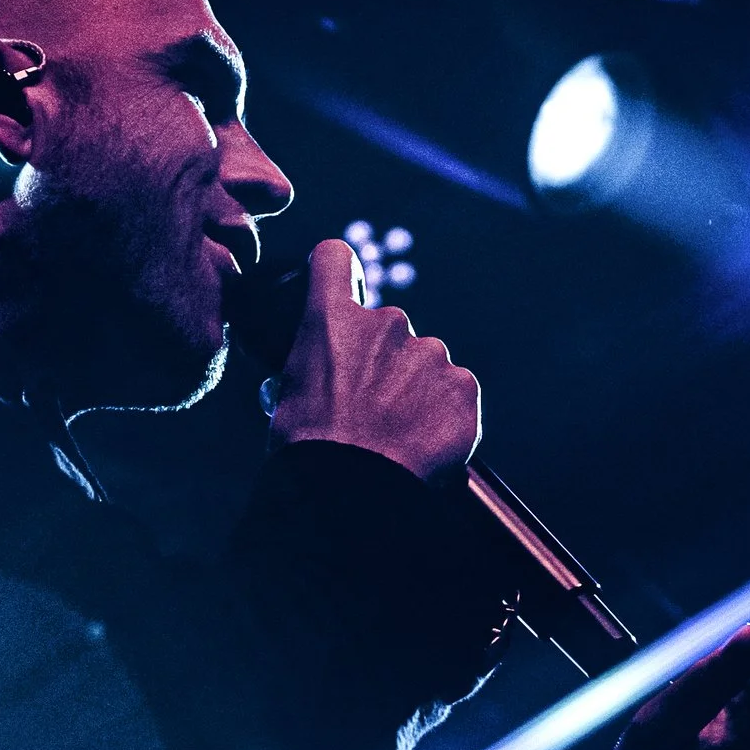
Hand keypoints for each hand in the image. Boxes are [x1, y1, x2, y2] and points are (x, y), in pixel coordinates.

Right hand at [265, 239, 480, 480]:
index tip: (343, 288)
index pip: (334, 258)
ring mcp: (430, 353)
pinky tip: (422, 441)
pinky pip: (454, 391)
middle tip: (370, 407)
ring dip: (414, 388)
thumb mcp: (287, 394)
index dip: (339, 273)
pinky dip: (442, 413)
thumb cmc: (309, 449)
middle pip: (387, 328)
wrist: (351, 491)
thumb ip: (314, 364)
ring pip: (424, 362)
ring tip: (397, 432)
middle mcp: (386, 323)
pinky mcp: (463, 386)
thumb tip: (321, 376)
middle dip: (381, 361)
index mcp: (332, 319)